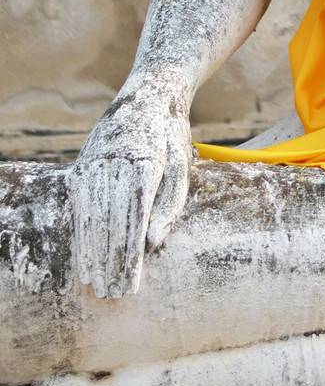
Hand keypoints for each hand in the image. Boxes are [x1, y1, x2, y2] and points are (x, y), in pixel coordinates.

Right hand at [69, 68, 193, 299]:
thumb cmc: (172, 135)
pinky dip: (82, 234)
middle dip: (111, 262)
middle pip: (110, 223)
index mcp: (146, 162)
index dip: (130, 256)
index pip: (134, 219)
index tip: (132, 285)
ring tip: (98, 284)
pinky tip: (85, 257)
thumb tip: (153, 245)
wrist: (151, 91)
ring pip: (91, 216)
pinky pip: (80, 205)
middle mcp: (116, 161)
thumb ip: (170, 205)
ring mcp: (96, 161)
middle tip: (113, 294)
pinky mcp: (84, 163)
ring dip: (93, 254)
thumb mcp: (182, 166)